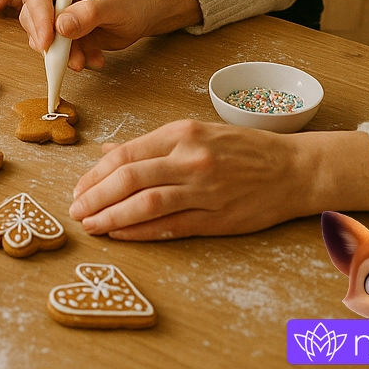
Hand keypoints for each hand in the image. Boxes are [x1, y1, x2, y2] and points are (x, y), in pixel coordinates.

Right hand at [17, 0, 159, 69]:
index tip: (46, 40)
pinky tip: (90, 57)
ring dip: (57, 51)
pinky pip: (52, 43)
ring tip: (82, 60)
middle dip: (43, 36)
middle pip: (31, 10)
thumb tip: (61, 26)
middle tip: (61, 57)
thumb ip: (90, 13)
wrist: (143, 14)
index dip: (38, 15)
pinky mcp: (59, 24)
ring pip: (37, 30)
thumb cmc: (133, 2)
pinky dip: (67, 56)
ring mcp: (56, 5)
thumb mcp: (116, 6)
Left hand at [69, 120, 306, 239]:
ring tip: (91, 225)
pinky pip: (172, 226)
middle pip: (130, 178)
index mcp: (181, 133)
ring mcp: (204, 190)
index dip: (96, 173)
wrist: (293, 168)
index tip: (78, 187)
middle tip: (75, 210)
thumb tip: (108, 152)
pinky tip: (122, 235)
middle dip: (96, 196)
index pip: (126, 154)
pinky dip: (142, 232)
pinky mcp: (218, 218)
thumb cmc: (241, 148)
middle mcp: (190, 159)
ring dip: (112, 217)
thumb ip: (150, 145)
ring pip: (147, 204)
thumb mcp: (194, 132)